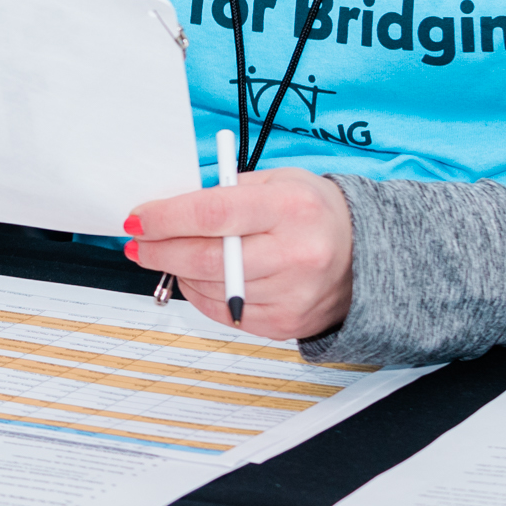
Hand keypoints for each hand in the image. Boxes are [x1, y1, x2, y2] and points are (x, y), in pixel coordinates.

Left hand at [124, 167, 353, 342]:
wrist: (366, 256)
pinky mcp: (285, 324)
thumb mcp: (279, 181)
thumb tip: (171, 209)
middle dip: (161, 250)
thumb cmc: (315, 213)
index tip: (139, 218)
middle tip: (140, 242)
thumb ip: (227, 191)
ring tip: (173, 256)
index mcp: (292, 208)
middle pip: (207, 259)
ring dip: (179, 273)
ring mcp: (291, 295)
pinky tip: (201, 278)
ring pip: (211, 289)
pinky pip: (225, 313)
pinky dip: (203, 295)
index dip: (167, 218)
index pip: (213, 213)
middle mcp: (296, 254)